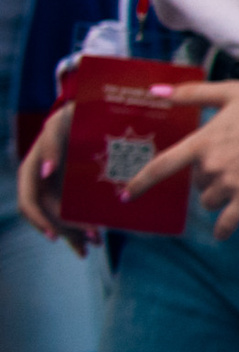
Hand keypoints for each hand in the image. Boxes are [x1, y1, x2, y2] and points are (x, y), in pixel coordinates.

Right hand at [15, 105, 94, 256]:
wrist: (89, 108)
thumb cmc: (72, 112)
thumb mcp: (61, 122)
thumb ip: (52, 143)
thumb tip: (46, 172)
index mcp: (32, 169)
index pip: (29, 202)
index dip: (40, 221)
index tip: (56, 235)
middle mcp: (42, 181)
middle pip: (48, 215)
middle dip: (67, 232)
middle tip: (92, 241)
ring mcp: (57, 186)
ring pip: (62, 218)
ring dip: (76, 233)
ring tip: (95, 243)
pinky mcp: (73, 188)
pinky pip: (75, 211)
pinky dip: (84, 225)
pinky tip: (96, 237)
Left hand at [122, 82, 238, 237]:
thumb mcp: (227, 92)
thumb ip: (189, 93)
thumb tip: (154, 90)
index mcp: (202, 141)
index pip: (162, 166)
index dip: (141, 183)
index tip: (126, 196)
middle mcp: (211, 165)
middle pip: (195, 183)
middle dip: (204, 177)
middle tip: (227, 162)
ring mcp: (231, 182)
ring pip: (209, 200)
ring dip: (216, 195)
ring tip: (234, 182)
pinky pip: (230, 220)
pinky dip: (223, 228)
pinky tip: (221, 233)